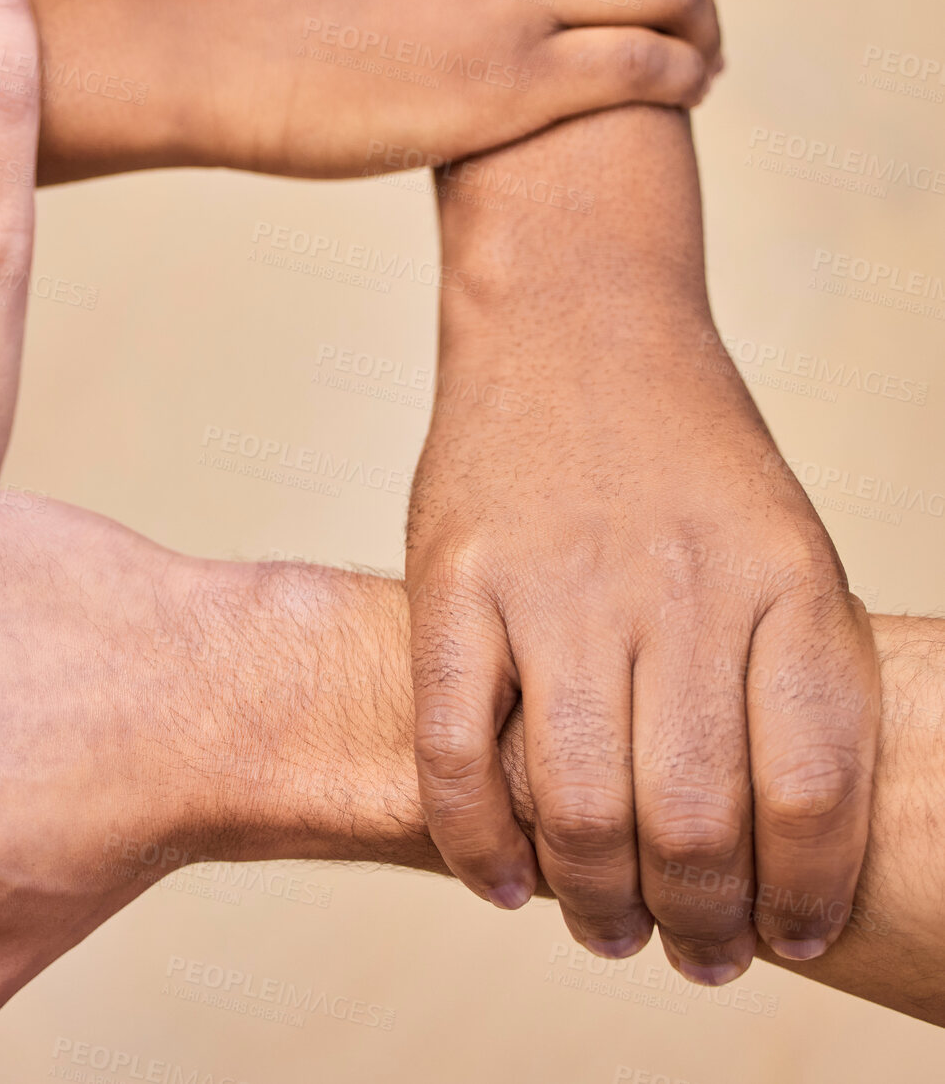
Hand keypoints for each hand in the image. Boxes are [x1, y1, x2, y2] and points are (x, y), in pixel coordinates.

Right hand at [407, 296, 879, 983]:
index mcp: (782, 578)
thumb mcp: (779, 538)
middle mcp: (674, 584)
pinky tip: (504, 879)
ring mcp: (554, 579)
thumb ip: (780, 673)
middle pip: (693, 821)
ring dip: (594, 903)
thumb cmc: (680, 448)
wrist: (570, 317)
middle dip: (696, 924)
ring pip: (578, 803)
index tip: (781, 933)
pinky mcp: (454, 577)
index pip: (812, 788)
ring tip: (602, 927)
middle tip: (686, 950)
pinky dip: (477, 842)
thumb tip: (761, 846)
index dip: (801, 893)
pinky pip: (454, 749)